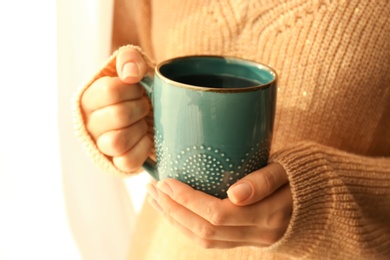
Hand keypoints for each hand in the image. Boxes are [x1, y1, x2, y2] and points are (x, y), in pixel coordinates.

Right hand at [81, 47, 151, 171]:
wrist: (148, 114)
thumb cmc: (136, 91)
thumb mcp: (133, 68)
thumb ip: (130, 59)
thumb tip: (130, 74)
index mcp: (89, 98)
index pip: (110, 90)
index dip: (132, 89)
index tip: (138, 89)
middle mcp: (89, 123)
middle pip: (118, 115)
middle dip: (140, 108)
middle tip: (144, 105)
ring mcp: (100, 146)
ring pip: (117, 142)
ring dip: (138, 129)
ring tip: (142, 122)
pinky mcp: (115, 163)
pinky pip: (128, 161)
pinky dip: (142, 148)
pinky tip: (146, 137)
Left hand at [147, 163, 291, 248]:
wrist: (323, 200)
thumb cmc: (304, 175)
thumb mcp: (288, 169)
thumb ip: (264, 181)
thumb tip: (234, 194)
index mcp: (269, 215)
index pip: (216, 215)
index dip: (186, 200)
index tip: (165, 181)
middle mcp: (259, 234)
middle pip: (205, 231)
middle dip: (173, 211)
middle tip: (153, 189)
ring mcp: (253, 240)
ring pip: (205, 240)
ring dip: (175, 221)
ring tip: (155, 200)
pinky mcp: (247, 239)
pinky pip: (212, 240)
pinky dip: (188, 226)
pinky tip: (175, 211)